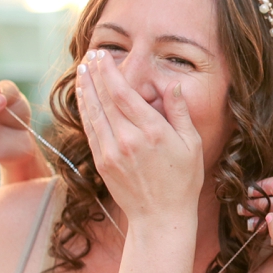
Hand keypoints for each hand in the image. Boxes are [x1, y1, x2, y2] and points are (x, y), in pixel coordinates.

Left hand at [76, 50, 202, 226]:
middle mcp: (128, 140)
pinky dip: (85, 111)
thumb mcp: (191, 144)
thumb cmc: (182, 181)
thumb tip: (172, 85)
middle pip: (105, 99)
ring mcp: (112, 153)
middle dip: (95, 74)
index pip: (124, 94)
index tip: (103, 56)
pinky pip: (90, 130)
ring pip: (93, 113)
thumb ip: (180, 112)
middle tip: (90, 54)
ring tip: (81, 69)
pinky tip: (84, 98)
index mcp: (152, 132)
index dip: (110, 73)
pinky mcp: (102, 163)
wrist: (160, 218)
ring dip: (86, 89)